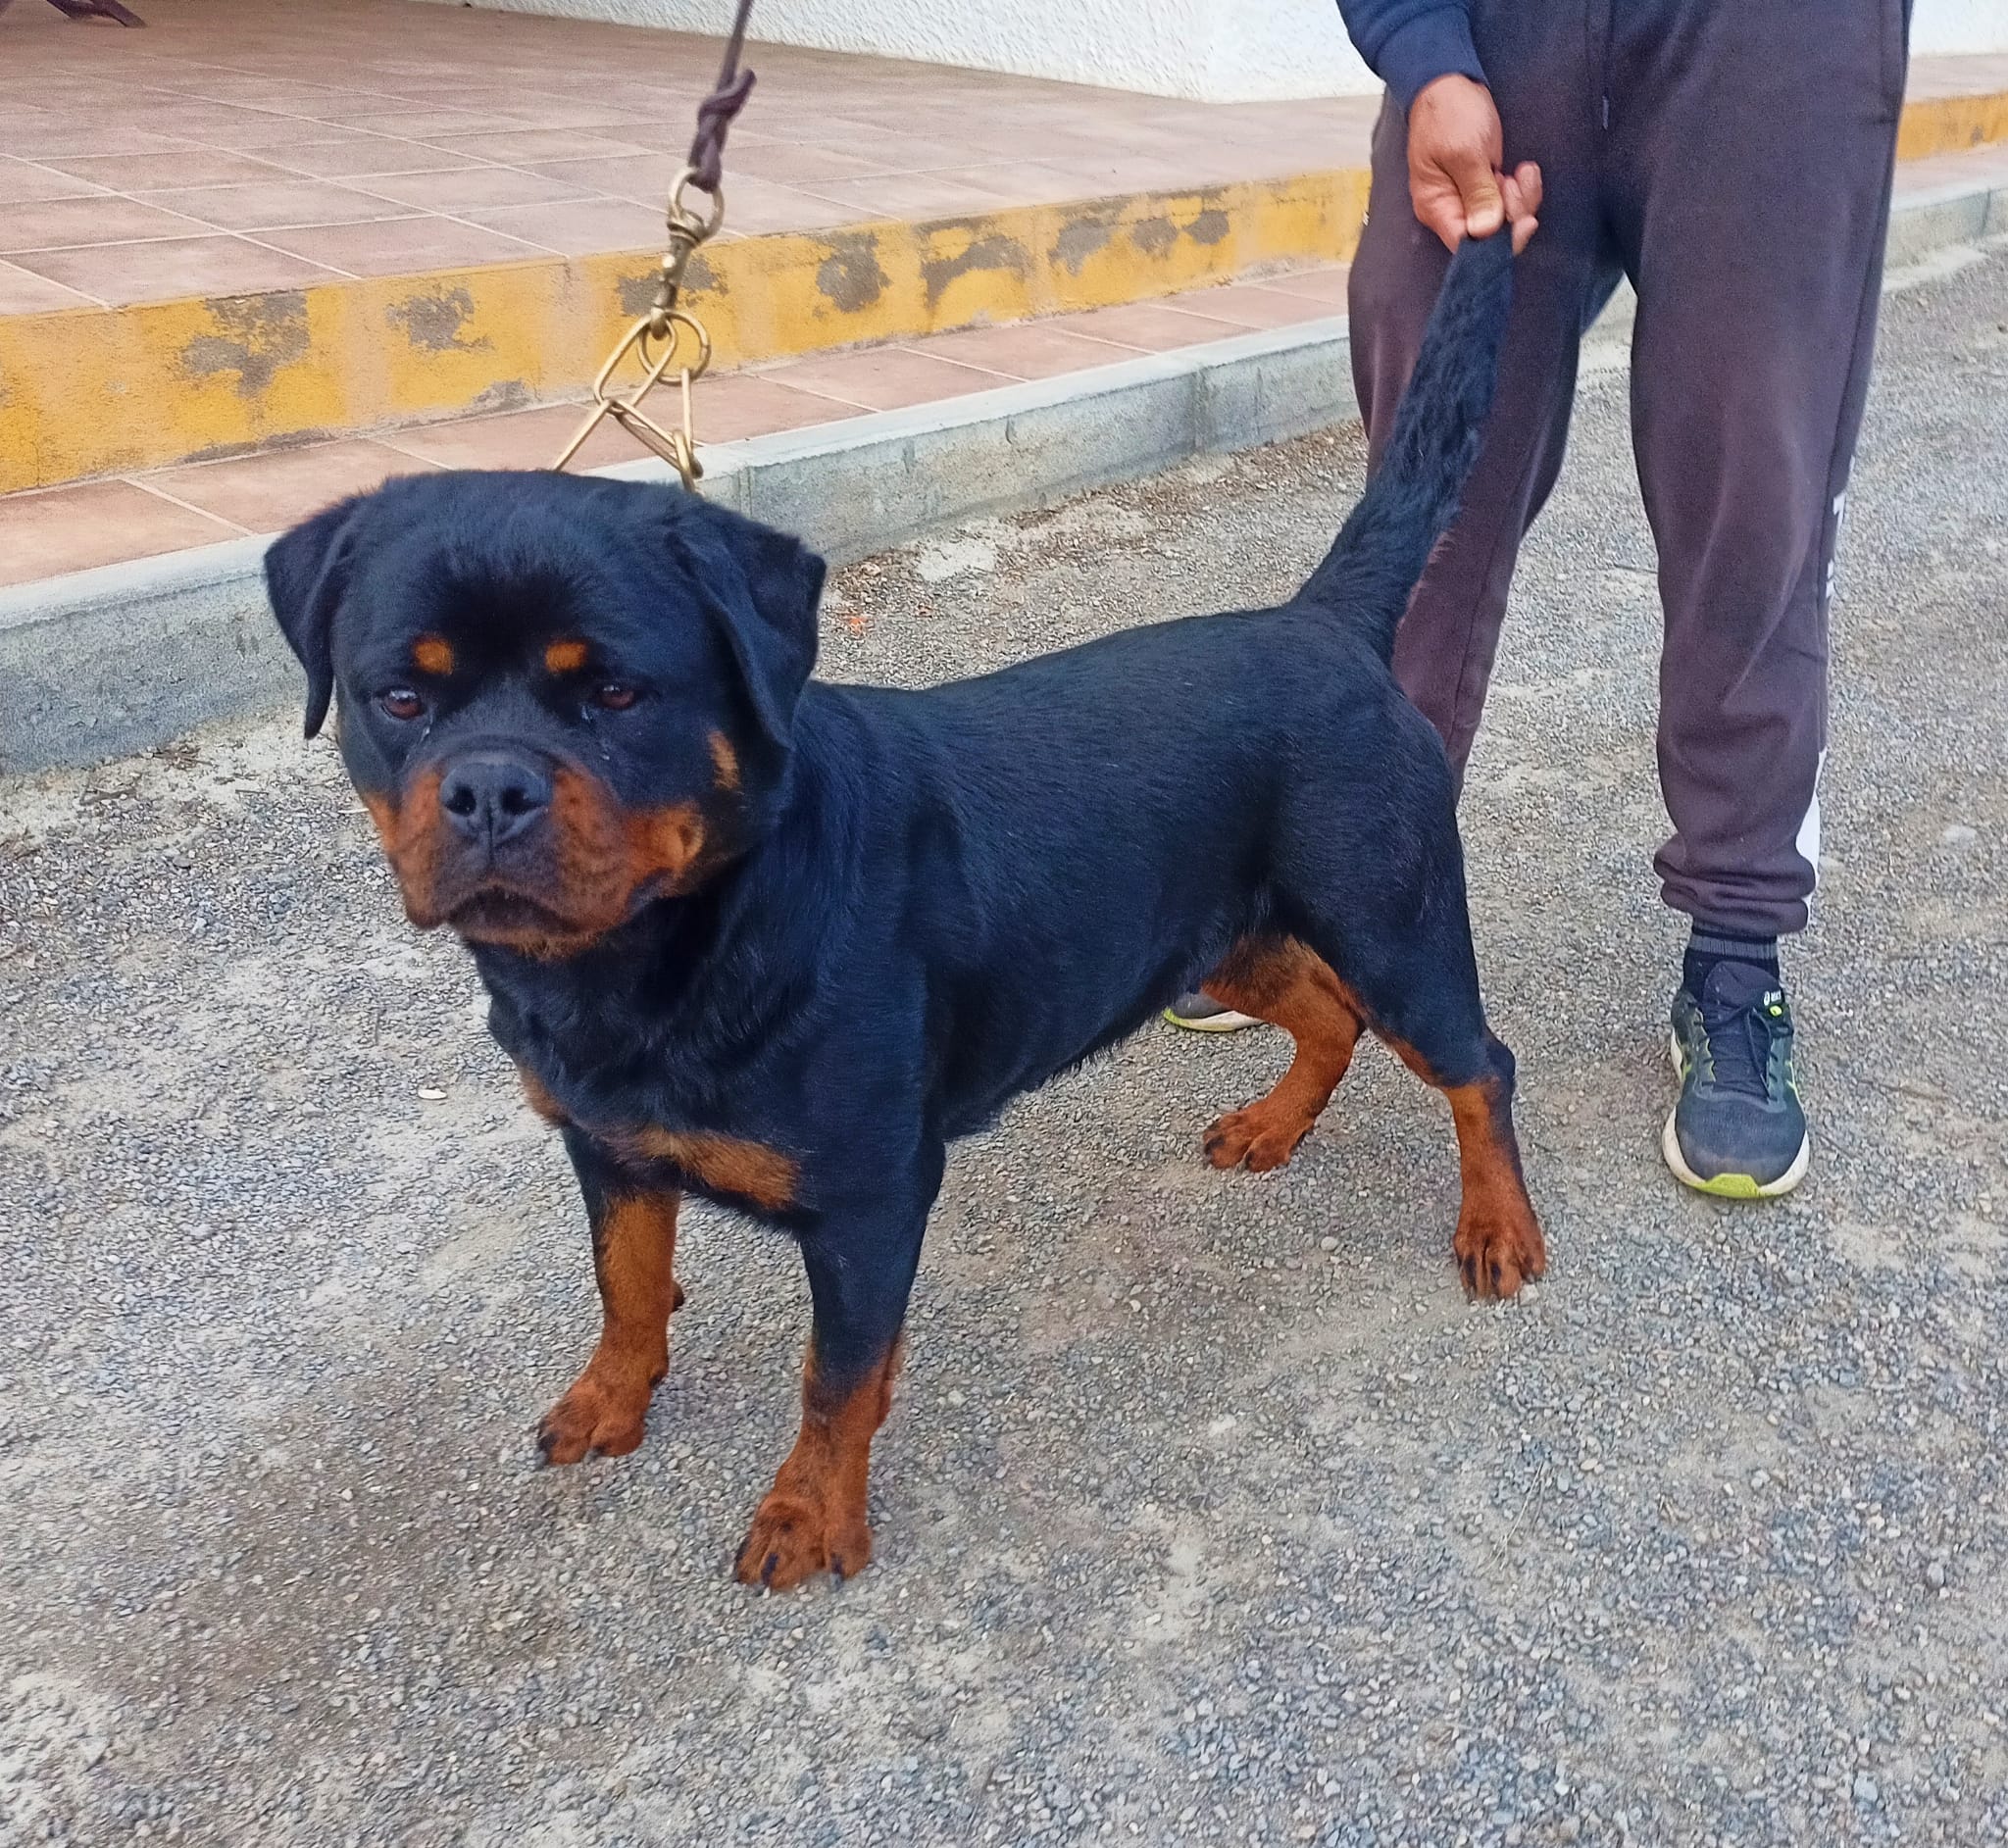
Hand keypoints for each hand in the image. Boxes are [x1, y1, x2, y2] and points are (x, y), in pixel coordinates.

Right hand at [1407, 74, 1541, 253]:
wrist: (1447, 82)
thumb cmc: (1449, 113)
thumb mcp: (1465, 152)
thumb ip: (1477, 193)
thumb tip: (1484, 232)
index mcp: (1436, 207)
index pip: (1466, 245)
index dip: (1498, 241)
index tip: (1525, 221)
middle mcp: (1451, 209)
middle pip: (1488, 236)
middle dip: (1513, 213)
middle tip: (1517, 181)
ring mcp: (1467, 198)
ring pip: (1502, 219)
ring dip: (1520, 199)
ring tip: (1521, 171)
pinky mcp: (1482, 187)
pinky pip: (1506, 202)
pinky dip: (1520, 190)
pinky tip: (1523, 170)